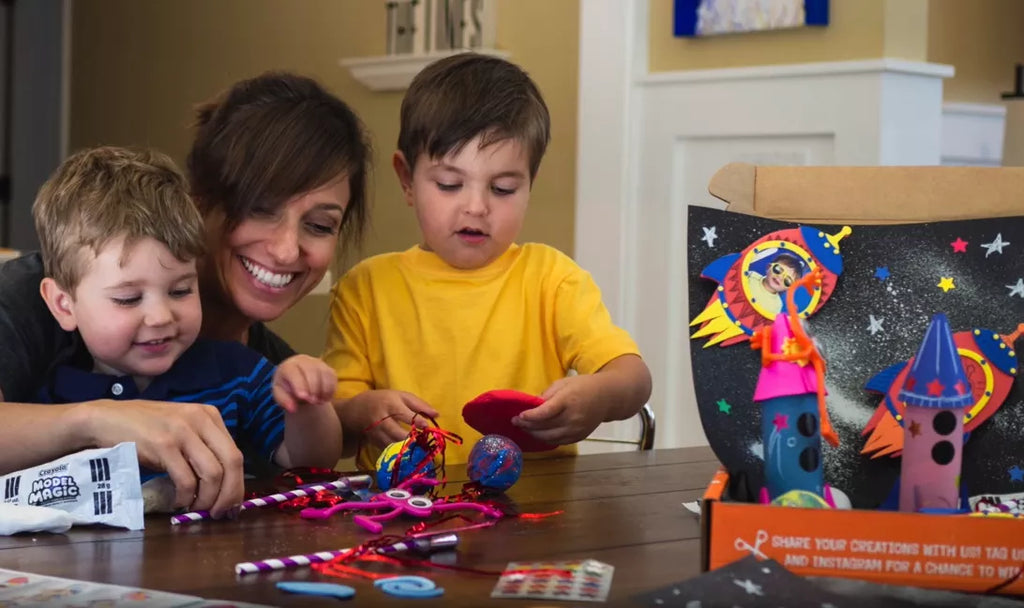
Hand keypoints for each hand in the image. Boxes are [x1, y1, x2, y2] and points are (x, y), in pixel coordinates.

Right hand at [77, 399, 243, 516]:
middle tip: (220, 513)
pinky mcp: (164, 445)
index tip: (232, 505)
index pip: (236, 454)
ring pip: (212, 474)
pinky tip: (179, 502)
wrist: (106, 419)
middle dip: (229, 494)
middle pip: (232, 463)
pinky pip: (186, 480)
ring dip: (208, 499)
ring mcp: (182, 431)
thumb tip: (223, 486)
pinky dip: (185, 497)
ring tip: (196, 509)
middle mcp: (201, 420)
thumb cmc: (144, 428)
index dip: (238, 484)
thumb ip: (202, 448)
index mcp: (210, 415)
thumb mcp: (182, 429)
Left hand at [273, 355, 337, 412]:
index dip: (300, 384)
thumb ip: (284, 401)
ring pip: (324, 373)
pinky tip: (326, 399)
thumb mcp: (280, 394)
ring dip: (324, 389)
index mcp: (289, 366)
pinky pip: (332, 377)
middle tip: (312, 402)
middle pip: (311, 370)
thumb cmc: (287, 386)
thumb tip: (293, 409)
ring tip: (319, 402)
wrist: (297, 378)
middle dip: (313, 387)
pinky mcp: (328, 368)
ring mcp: (318, 363)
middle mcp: (304, 361)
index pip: (294, 372)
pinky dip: (331, 389)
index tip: (303, 397)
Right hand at [339, 390, 438, 448]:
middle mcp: (382, 419)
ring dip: (407, 448)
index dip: (417, 422)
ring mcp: (377, 433)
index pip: (404, 414)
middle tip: (424, 441)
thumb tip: (437, 415)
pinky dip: (400, 452)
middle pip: (397, 433)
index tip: (427, 427)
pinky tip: (410, 453)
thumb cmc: (384, 400)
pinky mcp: (375, 443)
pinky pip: (389, 451)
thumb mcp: (401, 396)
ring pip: (393, 445)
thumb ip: (419, 405)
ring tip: (420, 449)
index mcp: (390, 404)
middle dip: (412, 439)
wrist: (357, 410)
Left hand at [510, 375, 607, 444]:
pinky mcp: (579, 437)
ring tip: (525, 428)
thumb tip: (533, 406)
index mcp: (568, 401)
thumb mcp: (564, 383)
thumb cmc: (584, 386)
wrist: (608, 397)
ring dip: (534, 434)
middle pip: (545, 427)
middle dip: (527, 426)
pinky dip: (546, 439)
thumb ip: (547, 395)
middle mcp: (573, 417)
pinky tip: (538, 434)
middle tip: (515, 422)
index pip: (545, 413)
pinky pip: (558, 441)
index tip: (519, 416)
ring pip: (550, 437)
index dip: (530, 416)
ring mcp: (577, 429)